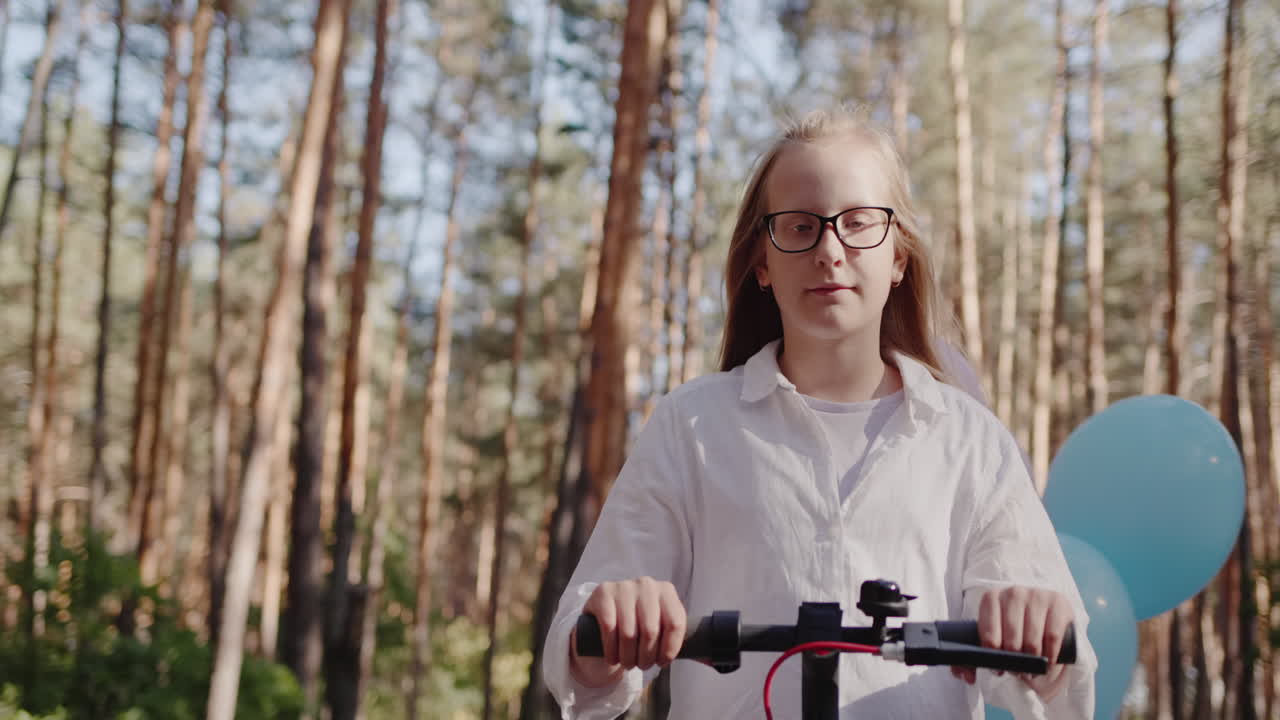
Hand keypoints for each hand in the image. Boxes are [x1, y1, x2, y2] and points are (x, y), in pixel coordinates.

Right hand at [569, 577, 686, 687]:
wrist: (606, 610)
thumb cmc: (639, 622)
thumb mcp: (660, 624)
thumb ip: (679, 638)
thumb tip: (712, 660)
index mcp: (666, 591)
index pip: (675, 623)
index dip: (669, 649)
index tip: (662, 662)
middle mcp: (647, 585)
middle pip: (651, 631)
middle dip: (646, 656)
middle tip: (642, 666)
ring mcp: (624, 586)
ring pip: (629, 633)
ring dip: (628, 657)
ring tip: (627, 663)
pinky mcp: (603, 593)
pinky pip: (609, 628)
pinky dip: (611, 649)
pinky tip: (612, 656)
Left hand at [950, 586, 1072, 701]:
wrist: (1044, 614)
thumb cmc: (1012, 628)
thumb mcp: (993, 636)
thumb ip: (973, 658)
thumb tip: (968, 677)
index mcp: (991, 598)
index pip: (988, 636)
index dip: (993, 658)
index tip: (998, 669)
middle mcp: (1013, 593)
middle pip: (1011, 641)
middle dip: (1014, 663)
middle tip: (1018, 671)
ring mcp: (1036, 595)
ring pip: (1032, 641)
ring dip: (1033, 663)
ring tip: (1032, 670)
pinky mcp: (1058, 602)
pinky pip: (1053, 637)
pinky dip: (1050, 655)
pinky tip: (1047, 662)